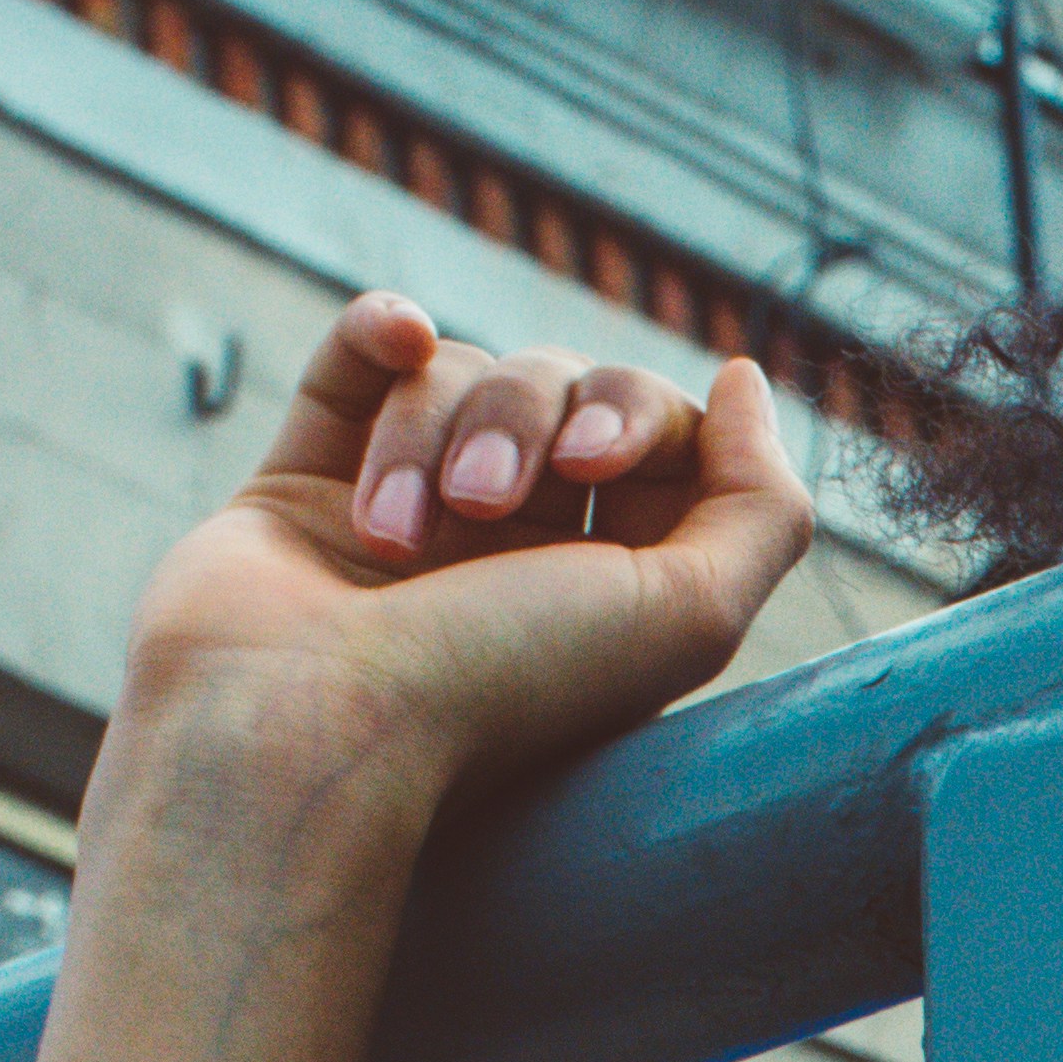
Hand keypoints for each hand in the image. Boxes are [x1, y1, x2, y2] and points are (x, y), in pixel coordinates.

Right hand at [118, 294, 815, 832]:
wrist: (306, 730)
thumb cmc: (499, 687)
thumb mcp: (690, 616)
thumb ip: (761, 506)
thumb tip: (742, 381)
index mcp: (607, 586)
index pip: (653, 433)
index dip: (633, 414)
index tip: (592, 465)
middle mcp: (514, 550)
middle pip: (557, 387)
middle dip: (527, 418)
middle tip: (486, 503)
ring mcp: (408, 513)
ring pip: (455, 375)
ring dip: (435, 432)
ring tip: (396, 538)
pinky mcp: (302, 488)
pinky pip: (356, 359)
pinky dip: (379, 331)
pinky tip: (397, 336)